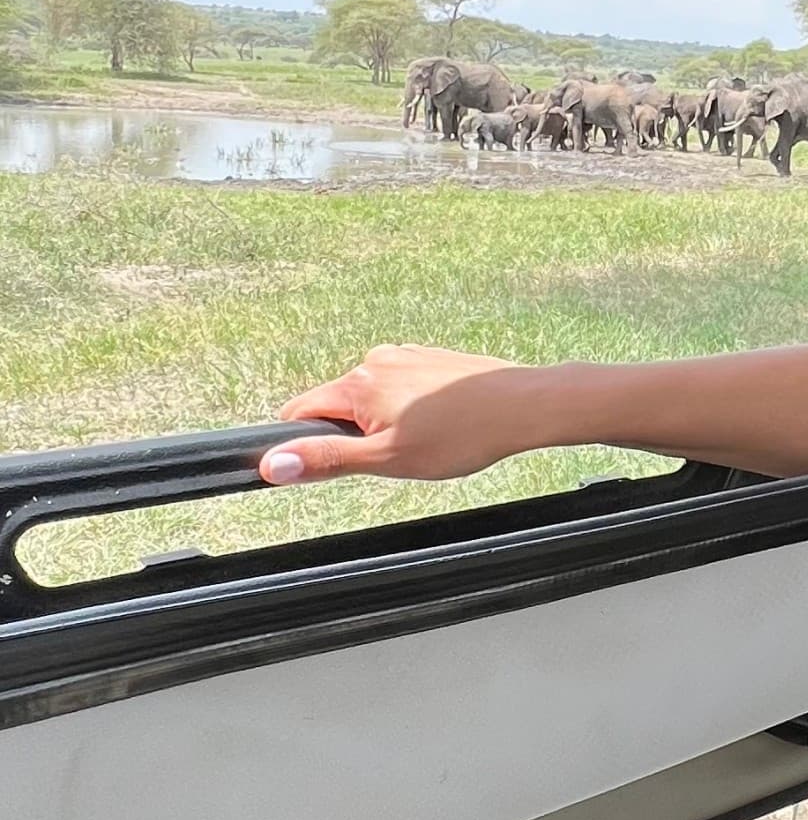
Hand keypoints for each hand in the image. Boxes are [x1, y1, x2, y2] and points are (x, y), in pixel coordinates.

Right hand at [259, 344, 542, 484]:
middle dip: (354, 436)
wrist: (521, 407)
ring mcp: (405, 356)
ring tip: (426, 440)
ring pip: (371, 399)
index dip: (303, 443)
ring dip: (384, 424)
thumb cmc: (461, 434)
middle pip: (337, 406)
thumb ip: (327, 459)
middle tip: (395, 455)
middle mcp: (375, 361)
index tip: (327, 463)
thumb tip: (273, 463)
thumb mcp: (386, 458)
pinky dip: (409, 410)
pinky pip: (400, 389)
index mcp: (357, 383)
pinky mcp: (428, 360)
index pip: (299, 411)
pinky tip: (440, 425)